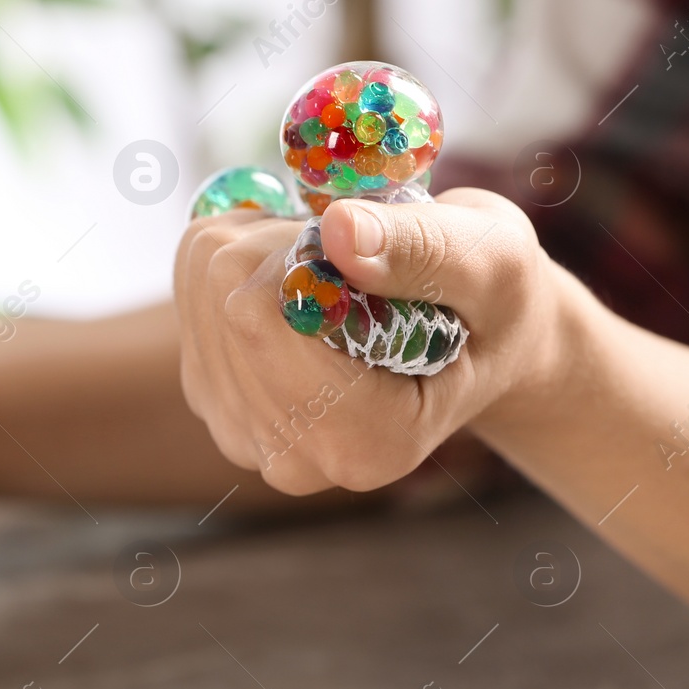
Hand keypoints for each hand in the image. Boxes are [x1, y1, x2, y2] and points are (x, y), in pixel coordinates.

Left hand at [173, 187, 566, 494]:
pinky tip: (304, 286)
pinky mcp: (209, 389)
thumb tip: (336, 232)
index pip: (258, 320)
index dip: (308, 256)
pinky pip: (192, 274)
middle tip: (361, 265)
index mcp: (364, 446)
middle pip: (227, 298)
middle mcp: (291, 457)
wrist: (476, 338)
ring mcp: (238, 428)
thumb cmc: (496, 304)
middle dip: (290, 251)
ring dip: (268, 249)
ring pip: (203, 278)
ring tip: (342, 278)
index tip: (371, 257)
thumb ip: (423, 250)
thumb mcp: (493, 260)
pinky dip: (244, 253)